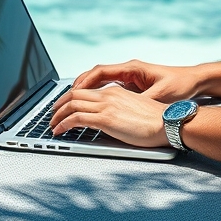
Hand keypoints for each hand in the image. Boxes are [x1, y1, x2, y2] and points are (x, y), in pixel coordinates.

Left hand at [49, 84, 170, 147]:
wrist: (168, 122)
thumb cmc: (157, 120)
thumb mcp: (134, 109)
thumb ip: (119, 109)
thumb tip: (108, 120)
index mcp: (115, 91)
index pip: (85, 89)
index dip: (70, 97)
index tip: (63, 106)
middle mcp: (108, 94)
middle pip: (74, 94)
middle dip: (59, 104)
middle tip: (52, 114)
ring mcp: (106, 105)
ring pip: (72, 105)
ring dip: (57, 115)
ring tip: (52, 125)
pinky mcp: (106, 119)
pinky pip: (76, 118)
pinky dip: (63, 124)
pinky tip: (58, 131)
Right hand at [71, 59, 203, 102]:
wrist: (194, 80)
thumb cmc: (180, 85)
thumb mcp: (161, 95)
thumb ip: (142, 101)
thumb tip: (125, 109)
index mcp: (132, 69)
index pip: (100, 72)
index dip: (84, 82)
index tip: (73, 92)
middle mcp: (128, 70)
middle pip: (96, 75)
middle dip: (79, 86)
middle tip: (65, 99)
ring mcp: (130, 76)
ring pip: (100, 81)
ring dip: (86, 90)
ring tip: (72, 102)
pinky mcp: (133, 84)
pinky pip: (109, 87)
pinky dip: (97, 93)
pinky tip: (91, 104)